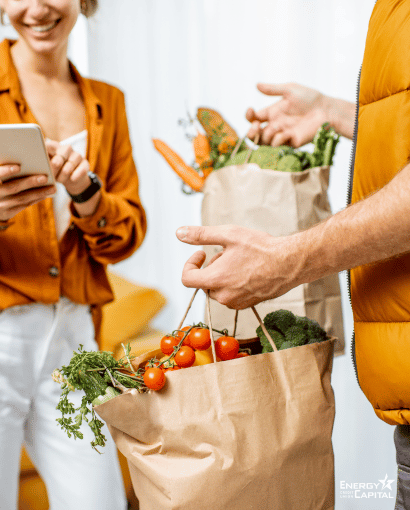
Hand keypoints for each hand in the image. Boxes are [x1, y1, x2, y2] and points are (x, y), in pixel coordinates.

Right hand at [0, 164, 54, 220]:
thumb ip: (4, 171)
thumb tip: (23, 162)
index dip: (6, 171)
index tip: (18, 167)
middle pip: (13, 188)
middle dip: (30, 182)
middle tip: (45, 177)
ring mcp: (1, 205)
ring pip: (22, 198)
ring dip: (39, 192)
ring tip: (53, 188)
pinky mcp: (7, 213)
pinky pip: (23, 206)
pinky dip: (35, 199)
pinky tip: (45, 194)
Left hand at [46, 139, 90, 195]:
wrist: (71, 180)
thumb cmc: (55, 172)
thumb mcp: (47, 168)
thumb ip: (42, 164)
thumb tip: (35, 165)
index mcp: (54, 147)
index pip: (49, 145)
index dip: (45, 154)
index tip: (42, 163)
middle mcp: (66, 148)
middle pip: (61, 154)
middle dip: (55, 165)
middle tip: (50, 175)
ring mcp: (77, 156)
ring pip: (71, 163)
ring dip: (64, 174)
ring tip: (59, 180)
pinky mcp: (85, 164)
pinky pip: (81, 169)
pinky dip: (76, 175)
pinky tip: (72, 180)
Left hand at [176, 225, 301, 308]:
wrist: (290, 263)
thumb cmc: (261, 248)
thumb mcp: (228, 235)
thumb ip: (201, 235)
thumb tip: (179, 233)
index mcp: (215, 280)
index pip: (187, 279)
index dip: (190, 264)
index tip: (201, 254)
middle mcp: (223, 296)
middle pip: (205, 283)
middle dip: (212, 267)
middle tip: (230, 253)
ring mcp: (236, 302)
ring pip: (219, 289)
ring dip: (223, 275)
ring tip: (241, 261)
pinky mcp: (247, 304)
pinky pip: (232, 295)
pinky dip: (234, 283)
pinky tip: (249, 270)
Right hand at [246, 82, 330, 147]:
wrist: (326, 110)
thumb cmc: (311, 98)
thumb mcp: (290, 90)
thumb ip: (273, 89)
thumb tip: (257, 85)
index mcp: (273, 113)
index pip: (253, 118)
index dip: (249, 116)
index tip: (251, 110)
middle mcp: (275, 125)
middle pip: (254, 135)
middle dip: (250, 133)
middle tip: (256, 127)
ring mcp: (282, 135)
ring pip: (263, 142)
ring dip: (266, 135)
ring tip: (278, 126)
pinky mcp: (290, 143)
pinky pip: (277, 146)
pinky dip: (278, 140)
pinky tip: (287, 133)